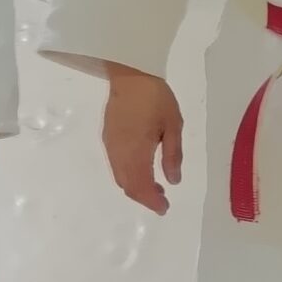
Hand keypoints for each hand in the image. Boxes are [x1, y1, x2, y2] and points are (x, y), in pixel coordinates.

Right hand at [101, 67, 183, 214]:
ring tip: (155, 187)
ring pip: (120, 177)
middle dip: (144, 197)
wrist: (130, 73)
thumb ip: (173, 155)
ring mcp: (111, 145)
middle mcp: (120, 152)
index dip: (152, 201)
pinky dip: (128, 175)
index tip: (165, 208)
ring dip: (136, 187)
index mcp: (136, 151)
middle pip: (128, 185)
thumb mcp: (173, 125)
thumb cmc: (156, 97)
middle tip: (162, 200)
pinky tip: (141, 170)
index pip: (141, 185)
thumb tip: (173, 181)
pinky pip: (116, 165)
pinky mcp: (108, 137)